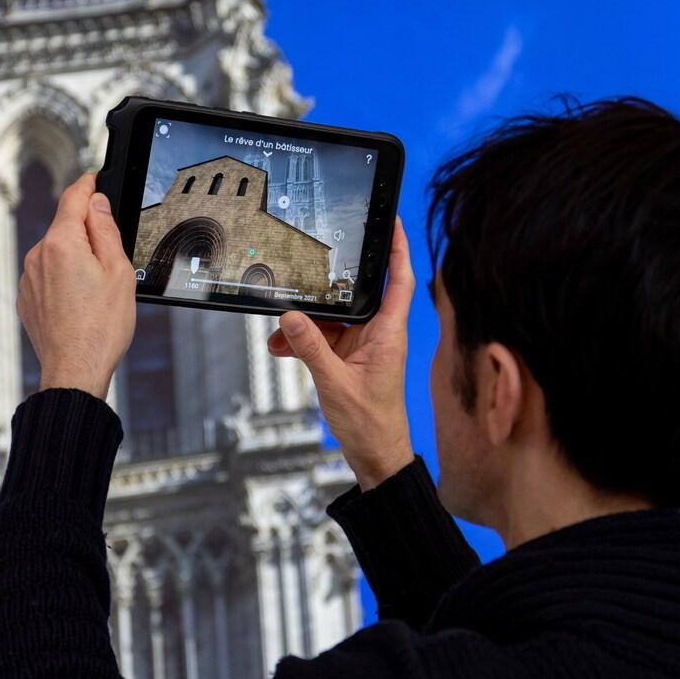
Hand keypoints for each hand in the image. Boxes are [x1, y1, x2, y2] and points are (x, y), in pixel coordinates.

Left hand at [17, 173, 136, 398]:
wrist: (74, 369)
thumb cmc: (100, 328)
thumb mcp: (118, 271)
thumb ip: (105, 230)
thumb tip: (96, 203)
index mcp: (61, 243)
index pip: (73, 198)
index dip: (87, 184)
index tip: (95, 178)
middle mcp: (37, 256)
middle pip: (65, 227)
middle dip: (87, 233)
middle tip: (112, 258)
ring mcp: (28, 278)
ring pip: (56, 253)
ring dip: (75, 259)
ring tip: (97, 291)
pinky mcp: (26, 298)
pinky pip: (47, 276)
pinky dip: (64, 280)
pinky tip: (81, 303)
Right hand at [268, 217, 414, 489]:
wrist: (375, 457)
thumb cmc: (371, 424)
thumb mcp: (335, 383)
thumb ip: (311, 347)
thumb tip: (291, 317)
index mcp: (388, 334)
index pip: (400, 280)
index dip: (398, 248)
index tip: (391, 221)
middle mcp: (378, 335)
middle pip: (354, 295)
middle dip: (326, 288)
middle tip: (306, 270)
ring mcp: (362, 347)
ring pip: (332, 319)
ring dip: (305, 324)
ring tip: (279, 332)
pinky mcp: (347, 360)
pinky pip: (322, 340)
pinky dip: (302, 342)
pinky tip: (282, 347)